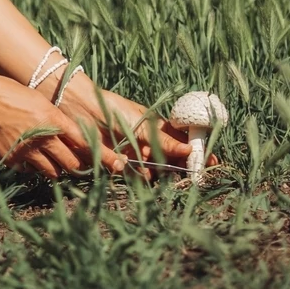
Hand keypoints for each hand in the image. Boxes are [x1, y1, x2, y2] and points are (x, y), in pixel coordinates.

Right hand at [0, 73, 125, 178]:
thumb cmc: (9, 91)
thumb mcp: (39, 101)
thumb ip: (56, 120)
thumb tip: (71, 135)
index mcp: (53, 119)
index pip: (87, 143)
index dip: (105, 157)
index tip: (120, 165)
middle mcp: (43, 138)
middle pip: (72, 163)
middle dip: (80, 165)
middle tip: (84, 165)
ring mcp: (27, 151)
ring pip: (52, 171)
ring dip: (57, 167)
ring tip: (54, 159)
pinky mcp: (12, 160)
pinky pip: (30, 169)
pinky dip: (33, 165)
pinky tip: (27, 152)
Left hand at [55, 76, 216, 178]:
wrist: (78, 109)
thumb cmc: (112, 109)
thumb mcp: (141, 124)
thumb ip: (164, 140)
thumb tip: (191, 151)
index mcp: (156, 128)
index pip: (182, 143)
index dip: (196, 153)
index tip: (211, 163)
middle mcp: (148, 142)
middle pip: (172, 161)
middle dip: (182, 169)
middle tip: (193, 178)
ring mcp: (135, 154)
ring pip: (155, 171)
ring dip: (163, 177)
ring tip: (170, 179)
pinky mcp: (119, 164)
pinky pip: (135, 176)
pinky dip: (142, 179)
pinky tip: (146, 177)